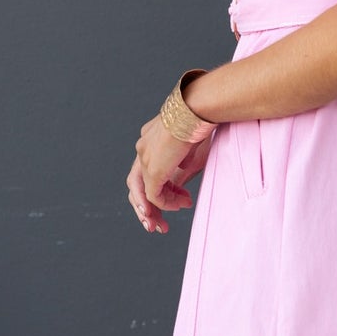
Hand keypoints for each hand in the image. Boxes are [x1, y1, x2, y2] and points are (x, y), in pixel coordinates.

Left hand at [127, 114, 214, 233]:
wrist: (197, 110)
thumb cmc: (200, 124)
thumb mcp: (190, 149)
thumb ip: (180, 168)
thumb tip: (178, 184)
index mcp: (150, 140)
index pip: (146, 169)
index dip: (161, 186)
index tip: (181, 196)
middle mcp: (142, 148)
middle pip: (136, 183)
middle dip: (148, 205)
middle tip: (158, 222)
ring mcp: (145, 159)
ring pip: (140, 192)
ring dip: (152, 210)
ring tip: (163, 225)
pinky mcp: (153, 170)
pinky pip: (154, 195)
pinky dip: (165, 205)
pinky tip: (179, 206)